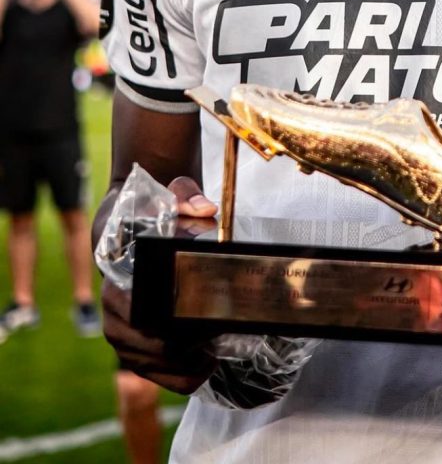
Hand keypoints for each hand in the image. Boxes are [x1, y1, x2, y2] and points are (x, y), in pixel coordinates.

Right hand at [101, 176, 217, 392]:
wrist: (140, 212)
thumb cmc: (157, 203)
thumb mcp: (173, 192)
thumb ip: (186, 196)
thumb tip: (205, 209)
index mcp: (113, 263)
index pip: (118, 299)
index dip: (140, 318)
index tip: (168, 326)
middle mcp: (110, 295)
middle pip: (125, 336)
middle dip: (160, 351)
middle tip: (199, 351)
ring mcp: (119, 317)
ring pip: (132, 355)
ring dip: (166, 369)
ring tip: (205, 367)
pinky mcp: (133, 332)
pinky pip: (142, 362)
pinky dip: (167, 374)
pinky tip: (197, 374)